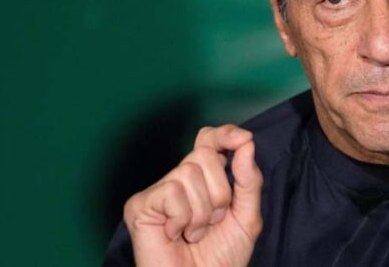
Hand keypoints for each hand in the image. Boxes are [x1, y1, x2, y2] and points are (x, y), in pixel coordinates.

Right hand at [123, 125, 262, 266]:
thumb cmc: (221, 258)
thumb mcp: (246, 217)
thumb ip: (248, 181)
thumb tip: (246, 143)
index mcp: (205, 179)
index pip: (209, 140)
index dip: (224, 134)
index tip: (243, 139)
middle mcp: (179, 180)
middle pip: (204, 154)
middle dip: (220, 191)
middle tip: (213, 220)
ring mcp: (158, 192)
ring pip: (188, 172)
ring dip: (201, 211)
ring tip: (195, 232)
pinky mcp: (139, 205)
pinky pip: (171, 192)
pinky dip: (182, 218)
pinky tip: (176, 235)